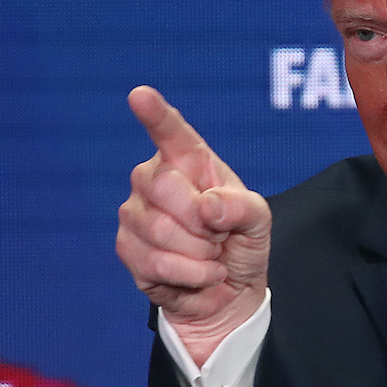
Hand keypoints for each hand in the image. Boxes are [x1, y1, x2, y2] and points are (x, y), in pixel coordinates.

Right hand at [117, 86, 270, 365]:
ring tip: (211, 255)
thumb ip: (241, 207)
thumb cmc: (242, 243)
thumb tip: (206, 207)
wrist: (229, 291)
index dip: (155, 114)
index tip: (140, 95)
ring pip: (160, 229)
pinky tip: (201, 274)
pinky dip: (191, 274)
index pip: (171, 133)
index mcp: (190, 162)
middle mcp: (156, 180)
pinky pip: (155, 262)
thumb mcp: (259, 220)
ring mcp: (136, 214)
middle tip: (219, 234)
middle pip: (163, 185)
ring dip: (200, 252)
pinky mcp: (127, 250)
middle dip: (202, 219)